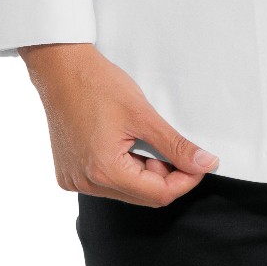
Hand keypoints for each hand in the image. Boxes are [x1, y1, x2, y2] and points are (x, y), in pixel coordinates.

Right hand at [19, 42, 220, 206]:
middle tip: (173, 147)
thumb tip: (204, 163)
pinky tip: (123, 144)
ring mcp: (74, 180)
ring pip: (124, 191)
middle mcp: (86, 183)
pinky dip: (122, 169)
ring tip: (143, 140)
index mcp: (104, 172)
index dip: (186, 179)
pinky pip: (104, 183)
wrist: (61, 69)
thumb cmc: (98, 84)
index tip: (200, 163)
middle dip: (165, 176)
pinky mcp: (68, 173)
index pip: (159, 194)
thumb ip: (175, 144)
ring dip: (143, 173)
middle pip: (142, 196)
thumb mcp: (143, 114)